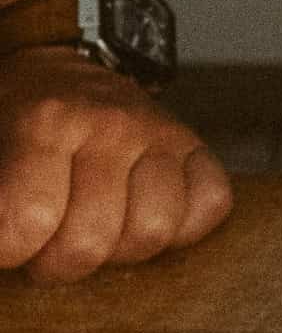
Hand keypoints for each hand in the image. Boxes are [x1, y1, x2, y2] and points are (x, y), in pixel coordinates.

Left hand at [0, 50, 233, 281]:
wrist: (57, 69)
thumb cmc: (14, 118)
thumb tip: (1, 240)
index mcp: (45, 120)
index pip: (28, 221)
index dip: (8, 250)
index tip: (5, 245)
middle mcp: (109, 123)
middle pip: (90, 241)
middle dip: (57, 263)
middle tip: (43, 245)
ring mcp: (158, 132)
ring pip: (153, 231)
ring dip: (118, 249)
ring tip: (94, 230)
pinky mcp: (193, 144)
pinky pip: (210, 204)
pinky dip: (182, 225)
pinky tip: (142, 213)